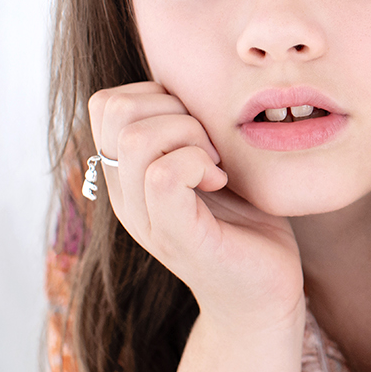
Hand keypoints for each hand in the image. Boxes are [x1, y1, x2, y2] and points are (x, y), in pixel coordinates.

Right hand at [88, 81, 303, 331]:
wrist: (264, 293)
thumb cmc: (245, 223)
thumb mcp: (209, 163)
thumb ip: (187, 128)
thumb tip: (187, 78)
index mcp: (126, 175)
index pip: (106, 102)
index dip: (156, 96)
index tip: (197, 127)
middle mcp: (124, 197)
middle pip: (114, 109)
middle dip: (174, 109)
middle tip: (210, 146)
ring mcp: (145, 219)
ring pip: (137, 137)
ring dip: (190, 135)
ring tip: (215, 165)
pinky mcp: (176, 237)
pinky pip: (163, 175)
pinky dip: (198, 162)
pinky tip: (219, 181)